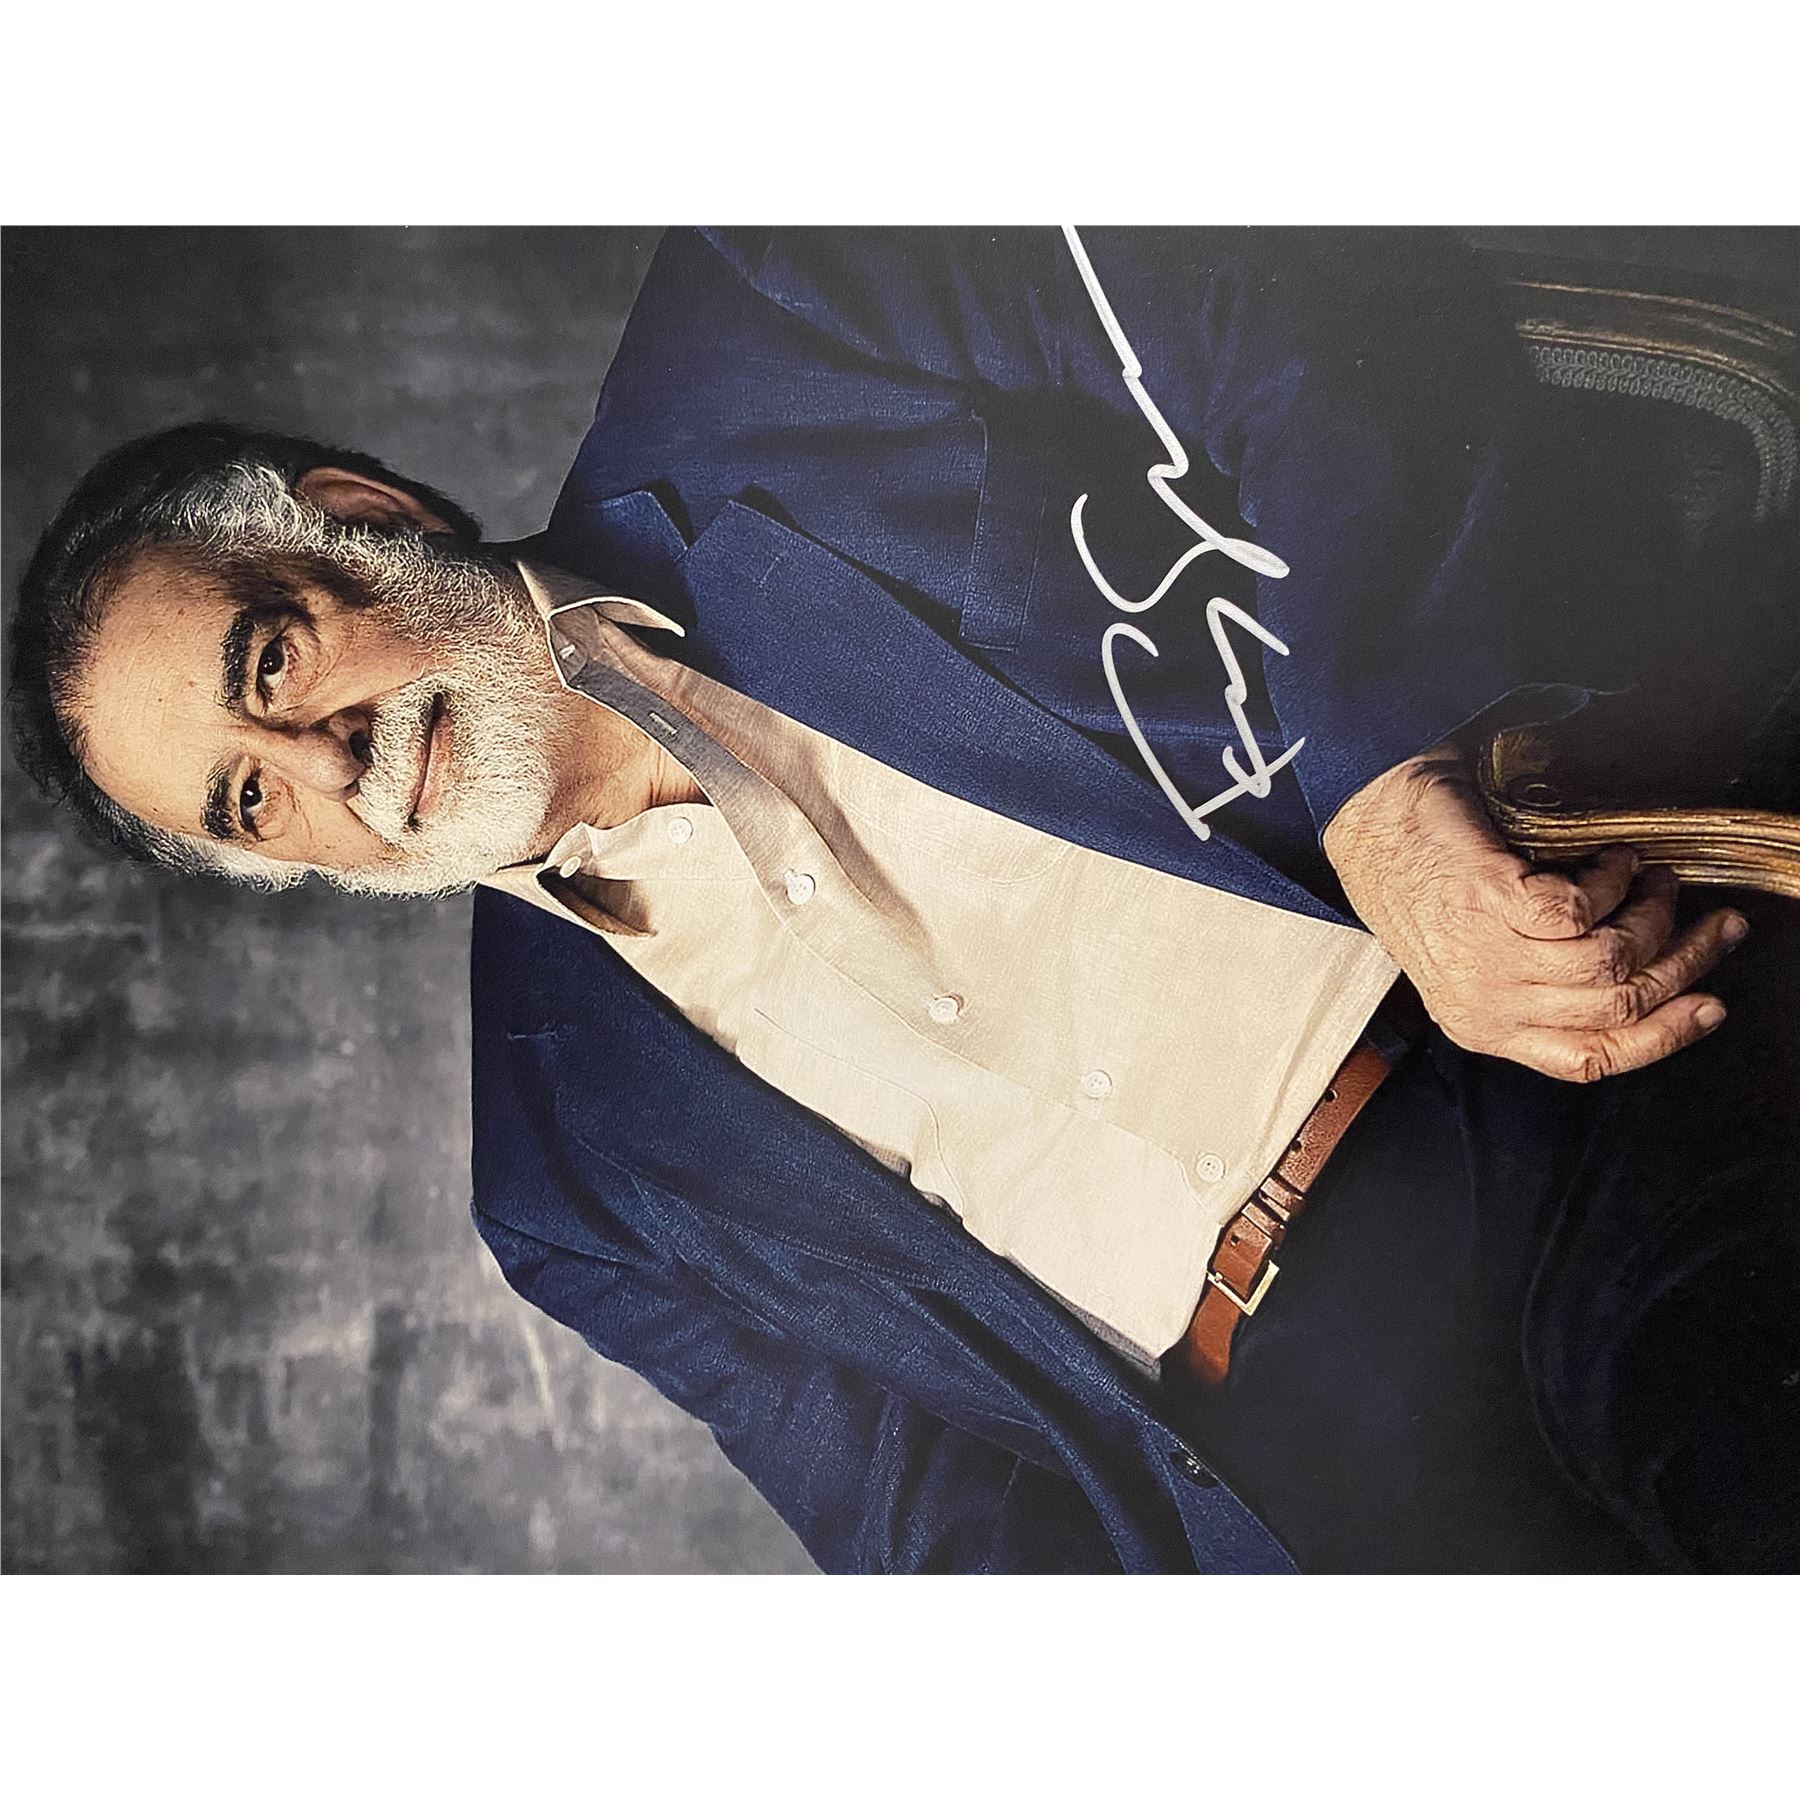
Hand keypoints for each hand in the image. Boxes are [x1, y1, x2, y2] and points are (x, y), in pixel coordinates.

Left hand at [1321, 744, 1746, 1081]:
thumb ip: (1539, 988)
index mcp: (1483, 1028)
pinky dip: (1612, 880)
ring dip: (1650, 916)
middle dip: (1682, 966)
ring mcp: (1485, 955)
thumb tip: (1641, 984)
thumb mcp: (1478, 960)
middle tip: (1714, 927)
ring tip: (1657, 884)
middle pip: (1616, 1007)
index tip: (1711, 1007)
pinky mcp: (1491, 903)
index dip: (1664, 1037)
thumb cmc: (1431, 882)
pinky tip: (1610, 860)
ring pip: (1609, 959)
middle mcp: (1484, 1003)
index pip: (1590, 1059)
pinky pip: (1584, 910)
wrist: (1376, 823)